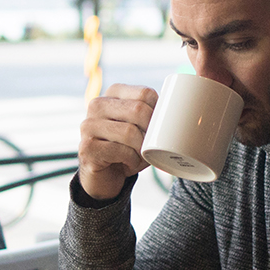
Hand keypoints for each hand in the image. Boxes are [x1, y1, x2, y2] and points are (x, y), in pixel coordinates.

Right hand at [78, 83, 155, 200]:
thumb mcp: (142, 128)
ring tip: (141, 156)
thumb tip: (182, 112)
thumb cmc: (128, 148)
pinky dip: (131, 161)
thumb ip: (155, 116)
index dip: (159, 113)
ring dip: (141, 150)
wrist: (105, 175)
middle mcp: (97, 104)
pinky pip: (120, 151)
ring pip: (129, 132)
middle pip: (138, 110)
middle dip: (151, 132)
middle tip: (152, 145)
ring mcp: (88, 125)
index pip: (145, 94)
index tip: (160, 129)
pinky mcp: (87, 147)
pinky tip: (129, 163)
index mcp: (114, 93)